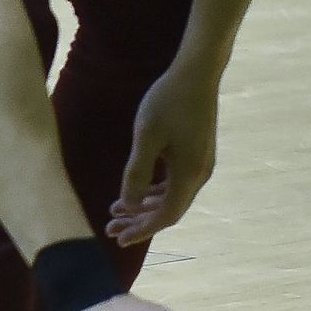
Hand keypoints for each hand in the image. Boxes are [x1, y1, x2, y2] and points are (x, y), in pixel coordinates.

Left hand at [109, 54, 221, 244]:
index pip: (166, 216)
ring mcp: (200, 164)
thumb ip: (136, 172)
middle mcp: (199, 175)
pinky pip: (175, 183)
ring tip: (116, 211)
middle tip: (110, 227)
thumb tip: (127, 206)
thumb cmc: (168, 100)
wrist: (196, 73)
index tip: (118, 238)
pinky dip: (155, 191)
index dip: (142, 230)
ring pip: (171, 197)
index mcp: (190, 174)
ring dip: (145, 206)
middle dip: (139, 221)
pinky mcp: (196, 154)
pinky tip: (136, 191)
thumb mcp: (146, 136)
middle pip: (169, 210)